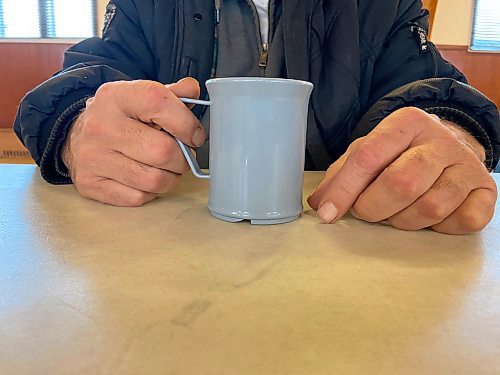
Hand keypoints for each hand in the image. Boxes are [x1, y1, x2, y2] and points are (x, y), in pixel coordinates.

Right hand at [62, 78, 203, 205]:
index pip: (159, 104)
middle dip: (183, 159)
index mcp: (116, 96)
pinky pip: (138, 198)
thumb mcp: (141, 98)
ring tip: (167, 169)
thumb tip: (192, 89)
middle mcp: (101, 126)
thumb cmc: (120, 117)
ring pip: (154, 180)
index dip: (187, 124)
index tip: (194, 136)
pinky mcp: (91, 184)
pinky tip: (146, 179)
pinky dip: (150, 192)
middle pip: (163, 151)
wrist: (77, 136)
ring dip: (170, 178)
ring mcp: (93, 157)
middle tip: (182, 157)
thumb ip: (172, 94)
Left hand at [307, 107, 497, 233]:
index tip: (328, 214)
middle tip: (367, 212)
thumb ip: (341, 175)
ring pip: (429, 207)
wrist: (451, 146)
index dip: (344, 190)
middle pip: (401, 183)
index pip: (369, 157)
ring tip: (398, 211)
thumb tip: (319, 204)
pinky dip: (439, 228)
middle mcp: (440, 140)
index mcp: (406, 123)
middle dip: (374, 208)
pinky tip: (429, 217)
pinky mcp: (486, 190)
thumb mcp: (368, 153)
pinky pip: (462, 221)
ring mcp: (467, 165)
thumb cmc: (400, 154)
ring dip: (404, 220)